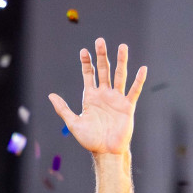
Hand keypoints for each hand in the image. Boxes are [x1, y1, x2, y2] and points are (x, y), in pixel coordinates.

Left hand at [48, 39, 146, 155]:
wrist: (105, 151)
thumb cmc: (90, 139)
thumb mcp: (73, 123)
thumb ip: (63, 109)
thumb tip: (51, 95)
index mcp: (91, 97)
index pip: (88, 75)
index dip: (86, 63)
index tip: (83, 51)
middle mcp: (104, 94)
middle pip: (103, 70)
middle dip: (101, 56)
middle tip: (99, 41)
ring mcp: (116, 99)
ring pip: (119, 76)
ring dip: (121, 61)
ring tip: (122, 46)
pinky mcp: (127, 106)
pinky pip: (133, 91)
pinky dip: (138, 80)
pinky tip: (142, 69)